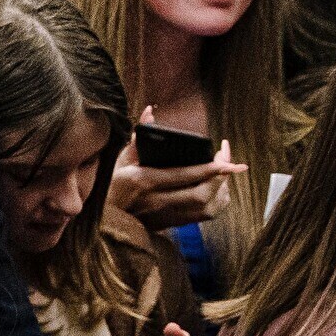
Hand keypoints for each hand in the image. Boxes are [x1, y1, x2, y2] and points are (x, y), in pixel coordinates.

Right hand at [109, 126, 242, 231]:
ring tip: (223, 173)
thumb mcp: (122, 160)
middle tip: (228, 161)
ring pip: (207, 207)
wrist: (107, 218)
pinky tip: (217, 189)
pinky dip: (217, 201)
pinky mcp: (174, 223)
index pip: (184, 175)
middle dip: (220, 177)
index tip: (225, 156)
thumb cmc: (113, 185)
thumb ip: (139, 137)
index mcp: (145, 180)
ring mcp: (167, 214)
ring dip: (221, 189)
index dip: (209, 168)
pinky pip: (206, 215)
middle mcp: (159, 200)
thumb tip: (149, 111)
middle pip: (201, 194)